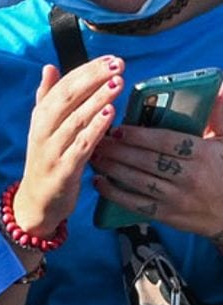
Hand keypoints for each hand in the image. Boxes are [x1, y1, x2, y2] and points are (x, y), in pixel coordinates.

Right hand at [16, 57, 124, 234]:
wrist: (36, 202)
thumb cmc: (46, 160)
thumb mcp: (43, 128)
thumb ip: (47, 98)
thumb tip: (49, 67)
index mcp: (40, 117)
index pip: (62, 87)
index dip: (86, 71)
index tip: (109, 58)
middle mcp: (42, 130)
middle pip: (67, 98)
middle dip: (93, 79)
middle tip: (118, 64)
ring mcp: (51, 150)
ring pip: (74, 119)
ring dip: (97, 99)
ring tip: (117, 83)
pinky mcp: (62, 170)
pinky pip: (80, 146)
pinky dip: (94, 129)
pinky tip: (110, 114)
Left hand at [91, 89, 222, 239]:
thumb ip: (219, 116)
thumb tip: (215, 88)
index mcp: (204, 154)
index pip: (166, 142)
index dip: (139, 135)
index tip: (118, 128)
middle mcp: (190, 177)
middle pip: (146, 160)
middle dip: (117, 149)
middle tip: (96, 139)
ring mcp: (178, 199)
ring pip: (137, 181)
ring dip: (111, 168)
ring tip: (94, 155)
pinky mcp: (169, 216)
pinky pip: (137, 205)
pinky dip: (114, 194)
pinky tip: (99, 182)